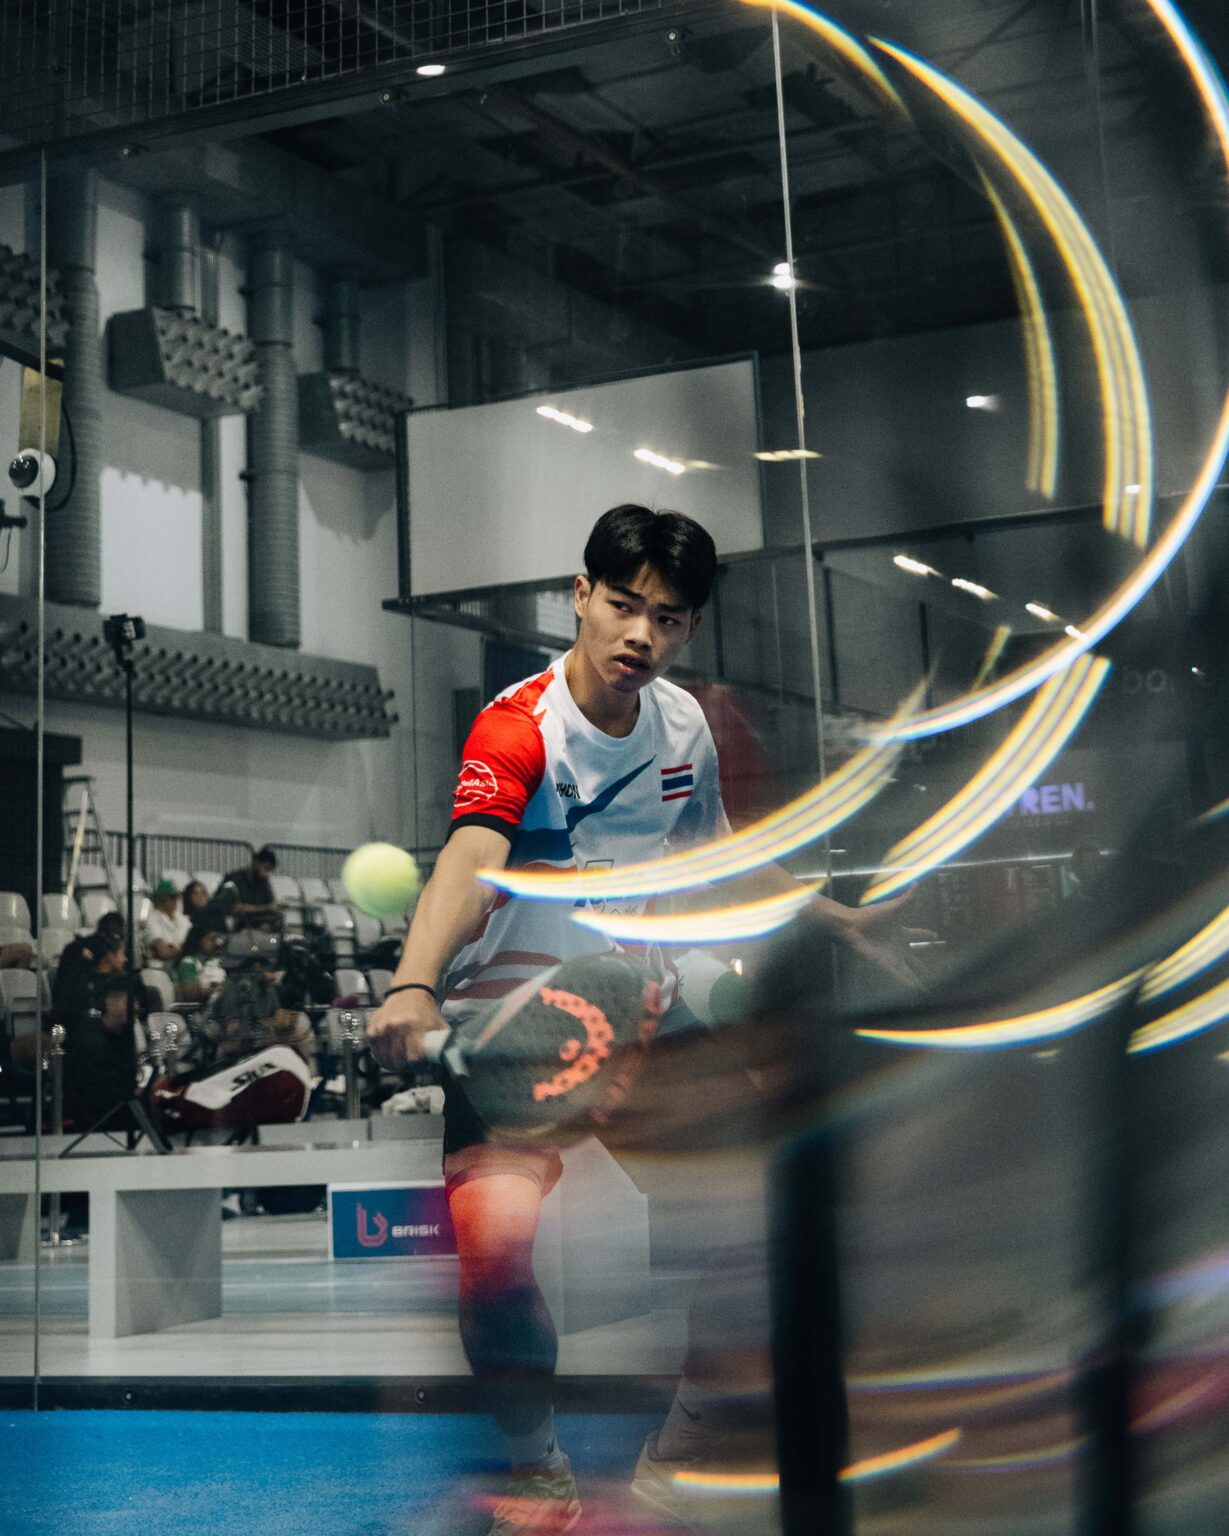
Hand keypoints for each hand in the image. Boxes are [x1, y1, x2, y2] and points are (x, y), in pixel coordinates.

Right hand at [367, 986, 445, 1069]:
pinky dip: (383, 1058)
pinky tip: (391, 1057)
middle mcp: (395, 1026)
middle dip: (407, 1067)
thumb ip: (441, 1044)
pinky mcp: (372, 1030)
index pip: (413, 1058)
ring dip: (394, 1065)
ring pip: (385, 1060)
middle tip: (413, 1066)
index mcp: (413, 1025)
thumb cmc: (425, 1012)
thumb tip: (444, 1062)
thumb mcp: (438, 1025)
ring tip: (402, 1063)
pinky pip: (375, 1053)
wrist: (409, 993)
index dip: (419, 1067)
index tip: (423, 1067)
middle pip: (399, 1061)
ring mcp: (382, 1028)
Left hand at [804, 888, 928, 994]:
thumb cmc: (870, 916)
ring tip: (929, 993)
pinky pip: (899, 977)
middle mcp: (899, 947)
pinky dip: (908, 985)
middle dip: (926, 967)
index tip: (937, 937)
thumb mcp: (893, 907)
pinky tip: (916, 993)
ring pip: (910, 973)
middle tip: (938, 974)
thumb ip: (907, 898)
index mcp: (901, 933)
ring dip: (919, 982)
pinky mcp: (885, 965)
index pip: (919, 935)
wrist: (851, 927)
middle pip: (917, 958)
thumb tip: (918, 882)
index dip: (928, 935)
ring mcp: (893, 958)